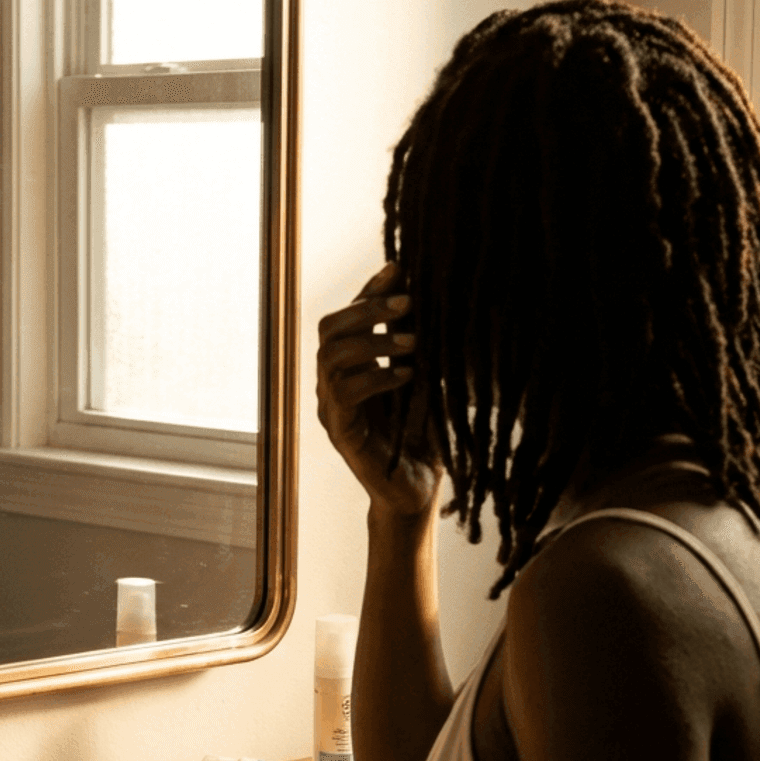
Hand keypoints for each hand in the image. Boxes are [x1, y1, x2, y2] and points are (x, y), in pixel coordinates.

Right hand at [317, 264, 440, 516]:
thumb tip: (431, 297)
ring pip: (330, 357)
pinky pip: (343, 394)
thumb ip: (417, 344)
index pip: (349, 315)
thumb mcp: (425, 378)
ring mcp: (331, 408)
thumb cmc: (424, 436)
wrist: (418, 491)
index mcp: (351, 366)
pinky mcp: (340, 433)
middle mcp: (332, 383)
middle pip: (329, 328)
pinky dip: (375, 378)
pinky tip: (407, 375)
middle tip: (408, 303)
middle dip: (367, 309)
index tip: (401, 269)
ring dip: (373, 342)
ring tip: (413, 342)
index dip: (370, 290)